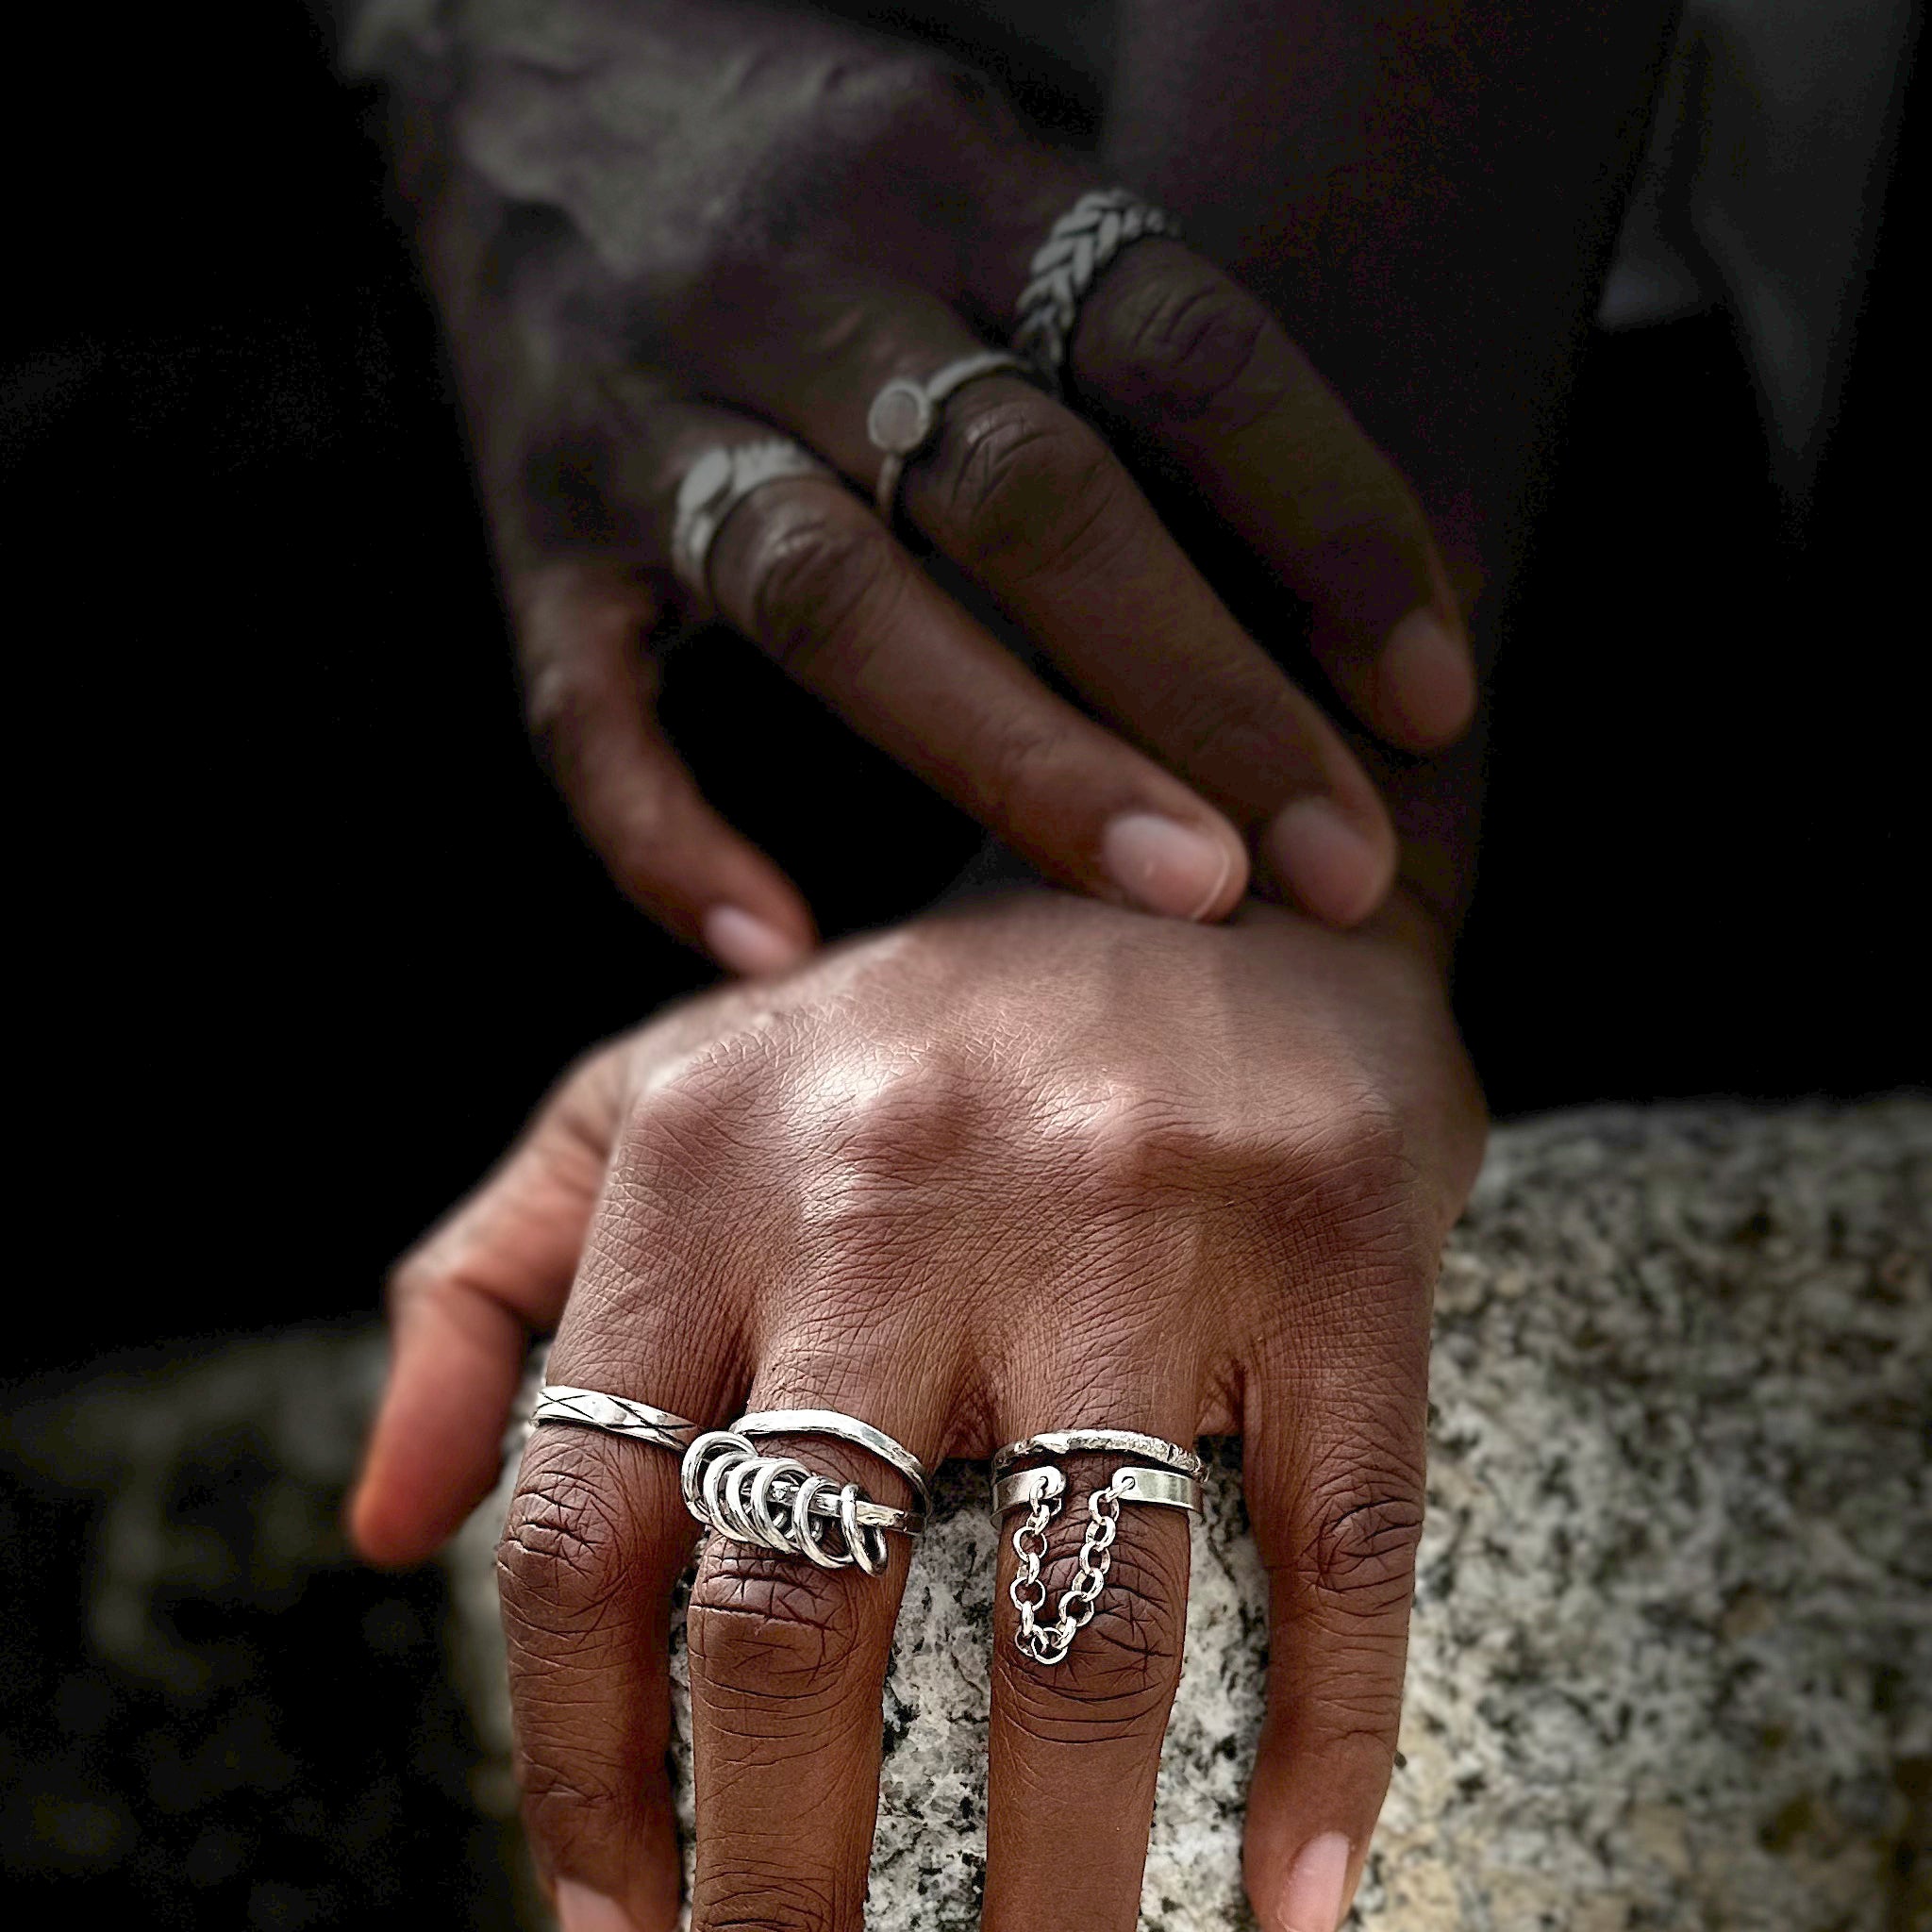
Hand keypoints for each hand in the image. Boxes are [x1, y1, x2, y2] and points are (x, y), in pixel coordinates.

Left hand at [351, 888, 1485, 1931]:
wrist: (1199, 867)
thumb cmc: (911, 1034)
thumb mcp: (659, 1099)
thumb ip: (489, 1285)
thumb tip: (379, 1531)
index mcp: (716, 1160)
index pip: (587, 1526)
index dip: (575, 1771)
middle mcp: (904, 1182)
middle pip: (798, 1613)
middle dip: (773, 1883)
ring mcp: (1135, 1217)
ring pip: (1071, 1631)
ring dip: (1047, 1886)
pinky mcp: (1332, 1247)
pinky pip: (1333, 1550)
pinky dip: (1321, 1755)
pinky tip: (1289, 1903)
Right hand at [388, 0, 1473, 972]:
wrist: (511, 76)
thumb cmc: (805, 152)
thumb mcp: (979, 157)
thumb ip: (1114, 314)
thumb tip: (1333, 532)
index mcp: (944, 178)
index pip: (1175, 350)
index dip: (1325, 523)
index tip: (1432, 696)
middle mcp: (798, 293)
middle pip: (1023, 498)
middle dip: (1200, 689)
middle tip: (1332, 857)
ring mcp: (645, 421)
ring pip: (832, 605)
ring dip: (1013, 758)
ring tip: (1173, 890)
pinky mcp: (535, 539)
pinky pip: (583, 709)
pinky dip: (666, 836)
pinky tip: (774, 949)